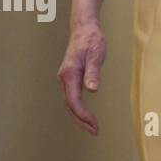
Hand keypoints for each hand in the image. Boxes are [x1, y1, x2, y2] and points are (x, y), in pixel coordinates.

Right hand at [57, 20, 106, 135]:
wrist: (83, 29)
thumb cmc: (91, 40)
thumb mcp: (96, 54)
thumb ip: (93, 72)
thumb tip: (92, 90)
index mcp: (69, 74)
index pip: (74, 101)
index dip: (83, 115)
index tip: (94, 125)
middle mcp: (64, 79)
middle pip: (70, 106)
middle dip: (81, 121)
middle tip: (95, 132)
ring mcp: (65, 79)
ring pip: (70, 103)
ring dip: (80, 117)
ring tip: (92, 127)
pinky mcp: (69, 78)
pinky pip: (72, 97)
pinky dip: (79, 109)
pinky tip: (86, 115)